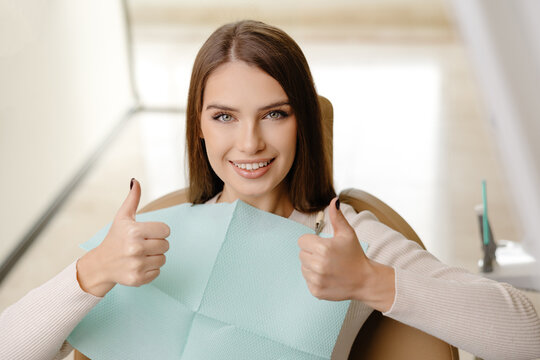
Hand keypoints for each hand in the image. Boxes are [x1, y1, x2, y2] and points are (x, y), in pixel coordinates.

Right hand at [76, 179, 169, 296]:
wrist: (100, 264)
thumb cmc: (114, 238)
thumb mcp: (122, 217)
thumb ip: (132, 199)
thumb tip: (135, 181)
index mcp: (135, 231)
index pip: (166, 230)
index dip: (159, 231)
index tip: (147, 233)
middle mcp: (136, 248)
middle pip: (166, 245)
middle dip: (157, 244)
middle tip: (143, 245)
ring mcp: (137, 265)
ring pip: (163, 259)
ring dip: (155, 257)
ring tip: (140, 255)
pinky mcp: (137, 279)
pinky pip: (158, 272)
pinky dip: (150, 269)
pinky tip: (138, 265)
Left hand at [298, 198, 367, 301]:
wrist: (365, 280)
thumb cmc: (355, 255)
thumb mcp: (347, 234)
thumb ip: (337, 217)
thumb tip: (334, 200)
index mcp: (323, 248)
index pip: (302, 241)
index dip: (312, 241)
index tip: (323, 245)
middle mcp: (318, 265)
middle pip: (301, 254)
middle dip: (312, 253)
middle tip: (327, 256)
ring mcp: (317, 280)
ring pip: (303, 267)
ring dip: (312, 266)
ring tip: (328, 267)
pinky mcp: (316, 291)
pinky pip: (307, 280)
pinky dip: (315, 279)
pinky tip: (328, 276)